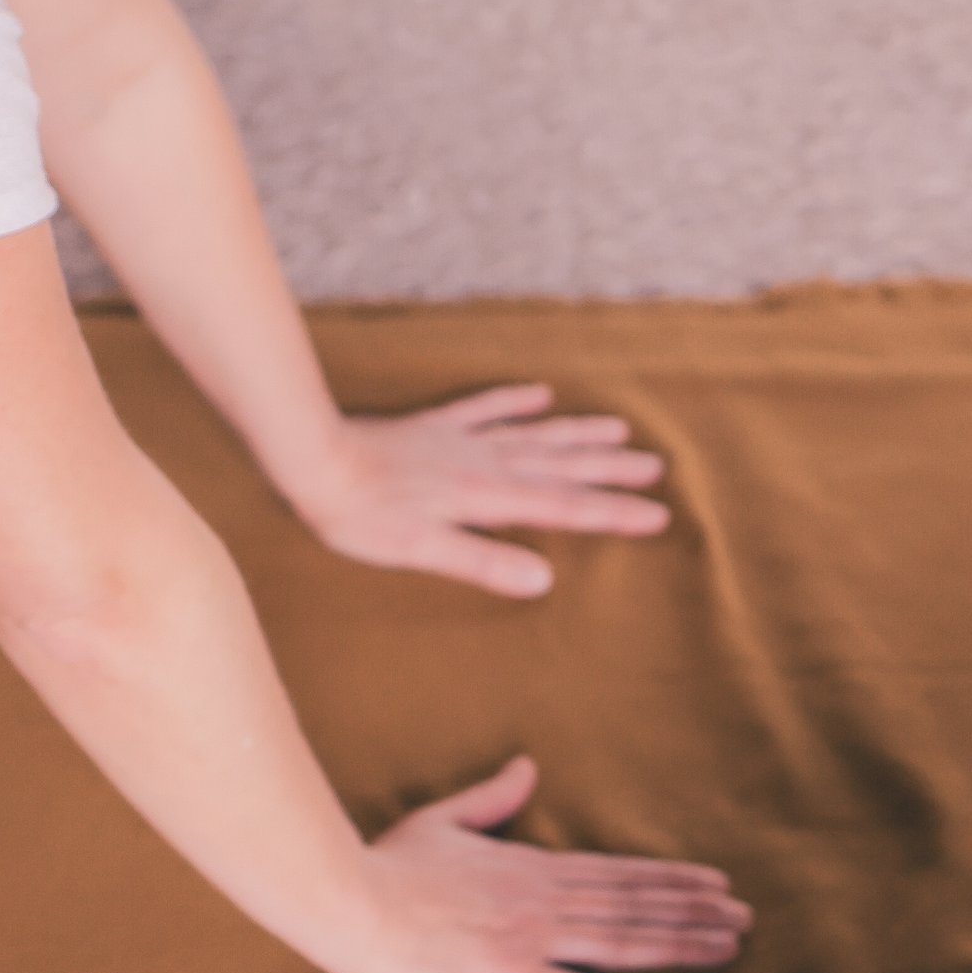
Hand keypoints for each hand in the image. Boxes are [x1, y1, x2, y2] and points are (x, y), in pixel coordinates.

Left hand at [297, 386, 670, 598]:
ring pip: (535, 435)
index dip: (612, 513)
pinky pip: (486, 408)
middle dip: (611, 470)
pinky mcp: (434, 427)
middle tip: (657, 467)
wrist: (313, 458)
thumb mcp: (420, 550)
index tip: (658, 515)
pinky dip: (515, 401)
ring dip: (578, 435)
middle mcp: (484, 463)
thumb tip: (543, 579)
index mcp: (487, 497)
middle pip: (561, 466)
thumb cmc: (360, 515)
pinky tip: (540, 394)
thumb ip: (482, 561)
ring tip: (620, 431)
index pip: (563, 508)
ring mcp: (461, 440)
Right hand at [336, 755, 749, 972]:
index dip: (671, 878)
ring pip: (627, 942)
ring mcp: (535, 939)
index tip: (714, 882)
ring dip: (684, 946)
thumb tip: (528, 766)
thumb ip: (491, 797)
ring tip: (731, 948)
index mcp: (531, 866)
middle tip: (747, 917)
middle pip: (636, 905)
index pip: (618, 872)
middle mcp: (546, 900)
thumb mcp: (442, 821)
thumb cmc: (386, 866)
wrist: (349, 903)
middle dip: (695, 911)